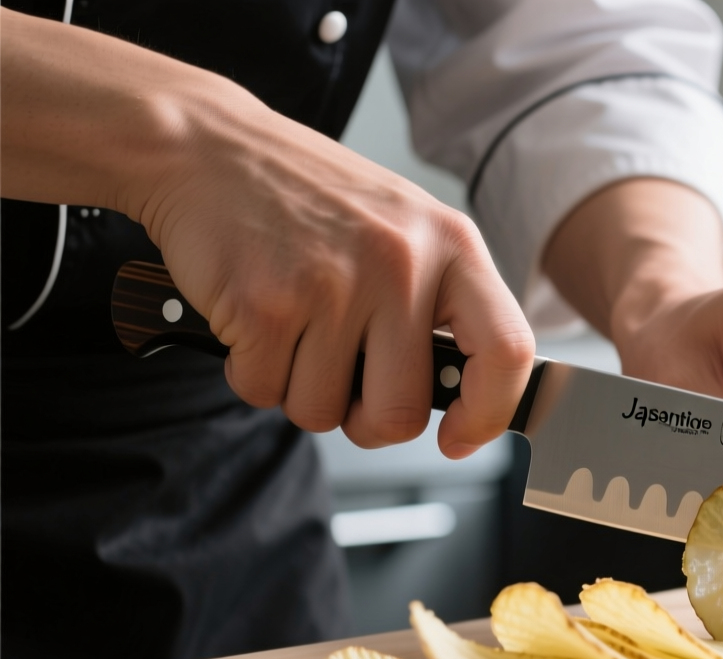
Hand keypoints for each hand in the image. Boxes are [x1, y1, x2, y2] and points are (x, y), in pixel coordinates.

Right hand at [1, 11, 535, 457]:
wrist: (204, 145)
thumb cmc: (309, 198)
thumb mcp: (404, 230)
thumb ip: (442, 305)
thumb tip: (467, 399)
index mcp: (452, 245)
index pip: (507, 351)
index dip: (488, 413)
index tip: (459, 438)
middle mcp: (401, 263)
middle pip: (401, 412)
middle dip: (365, 421)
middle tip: (343, 382)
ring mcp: (333, 284)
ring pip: (323, 411)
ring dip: (298, 389)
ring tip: (291, 325)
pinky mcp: (264, 303)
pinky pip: (263, 391)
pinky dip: (249, 370)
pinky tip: (252, 317)